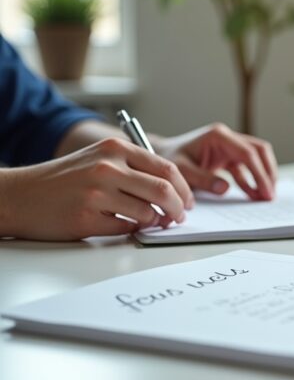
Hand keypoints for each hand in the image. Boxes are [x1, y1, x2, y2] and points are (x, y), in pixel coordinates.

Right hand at [0, 138, 193, 240]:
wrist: (19, 194)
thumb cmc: (64, 178)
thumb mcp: (99, 157)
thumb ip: (133, 167)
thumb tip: (172, 189)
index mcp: (115, 149)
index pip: (166, 168)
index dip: (184, 188)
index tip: (188, 200)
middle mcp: (107, 167)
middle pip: (163, 191)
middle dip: (178, 208)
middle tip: (178, 217)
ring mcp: (96, 193)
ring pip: (148, 213)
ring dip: (156, 222)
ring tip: (152, 223)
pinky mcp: (86, 219)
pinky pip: (125, 229)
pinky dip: (133, 231)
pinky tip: (125, 226)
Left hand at [153, 123, 277, 200]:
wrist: (158, 156)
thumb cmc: (167, 159)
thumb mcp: (181, 170)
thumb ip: (202, 179)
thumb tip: (225, 188)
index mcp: (218, 136)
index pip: (248, 152)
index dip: (260, 173)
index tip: (266, 191)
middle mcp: (226, 138)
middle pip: (258, 151)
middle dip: (267, 172)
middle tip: (270, 194)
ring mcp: (228, 146)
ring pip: (256, 157)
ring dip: (263, 175)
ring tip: (265, 196)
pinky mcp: (226, 156)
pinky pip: (245, 167)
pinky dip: (251, 180)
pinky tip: (253, 194)